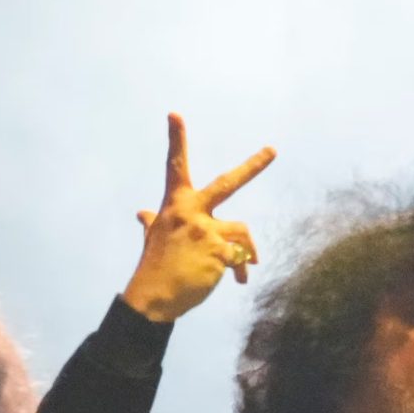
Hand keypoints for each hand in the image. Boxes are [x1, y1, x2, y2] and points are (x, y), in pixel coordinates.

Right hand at [121, 112, 274, 323]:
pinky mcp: (219, 252)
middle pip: (227, 183)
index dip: (175, 139)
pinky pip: (241, 256)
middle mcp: (192, 212)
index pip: (175, 166)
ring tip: (246, 268)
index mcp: (175, 204)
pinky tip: (236, 281)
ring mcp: (206, 230)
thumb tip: (140, 213)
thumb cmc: (154, 266)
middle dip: (252, 166)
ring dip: (247, 250)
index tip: (174, 114)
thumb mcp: (153, 237)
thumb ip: (152, 221)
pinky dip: (241, 269)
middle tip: (272, 150)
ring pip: (242, 231)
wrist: (153, 298)